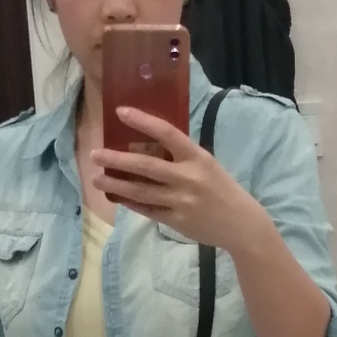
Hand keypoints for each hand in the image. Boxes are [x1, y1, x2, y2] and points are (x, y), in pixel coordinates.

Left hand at [93, 107, 265, 251]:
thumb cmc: (222, 189)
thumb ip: (182, 156)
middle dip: (116, 159)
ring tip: (96, 179)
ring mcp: (180, 201)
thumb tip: (149, 145)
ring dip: (115, 185)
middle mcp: (188, 178)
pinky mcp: (175, 220)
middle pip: (145, 165)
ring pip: (140, 191)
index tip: (121, 112)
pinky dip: (130, 202)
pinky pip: (147, 209)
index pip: (167, 133)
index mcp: (197, 158)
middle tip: (95, 154)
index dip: (142, 121)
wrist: (241, 224)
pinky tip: (116, 197)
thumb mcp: (207, 165)